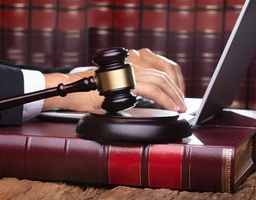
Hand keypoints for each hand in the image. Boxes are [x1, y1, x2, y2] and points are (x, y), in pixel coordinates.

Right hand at [42, 48, 186, 112]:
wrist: (73, 91)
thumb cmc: (89, 92)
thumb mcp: (114, 89)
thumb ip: (130, 90)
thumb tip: (141, 100)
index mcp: (130, 66)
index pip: (157, 72)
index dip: (170, 85)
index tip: (176, 97)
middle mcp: (131, 66)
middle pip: (163, 74)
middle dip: (176, 91)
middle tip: (182, 104)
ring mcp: (128, 72)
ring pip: (160, 80)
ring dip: (173, 95)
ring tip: (179, 107)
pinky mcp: (125, 82)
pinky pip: (151, 90)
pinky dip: (164, 99)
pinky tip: (170, 107)